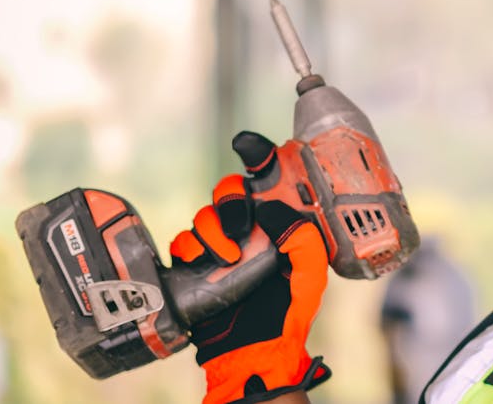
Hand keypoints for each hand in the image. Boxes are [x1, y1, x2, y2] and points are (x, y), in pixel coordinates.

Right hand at [170, 132, 330, 403]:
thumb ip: (300, 235)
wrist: (253, 347)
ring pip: (205, 213)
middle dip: (232, 200)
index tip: (248, 145)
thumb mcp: (309, 272)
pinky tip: (205, 266)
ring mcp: (222, 243)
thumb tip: (273, 209)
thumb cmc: (287, 310)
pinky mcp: (196, 261)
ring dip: (214, 232)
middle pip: (230, 188)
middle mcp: (251, 227)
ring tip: (229, 259)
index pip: (269, 177)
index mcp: (280, 221)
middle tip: (241, 225)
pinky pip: (183, 239)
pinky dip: (191, 249)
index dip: (258, 153)